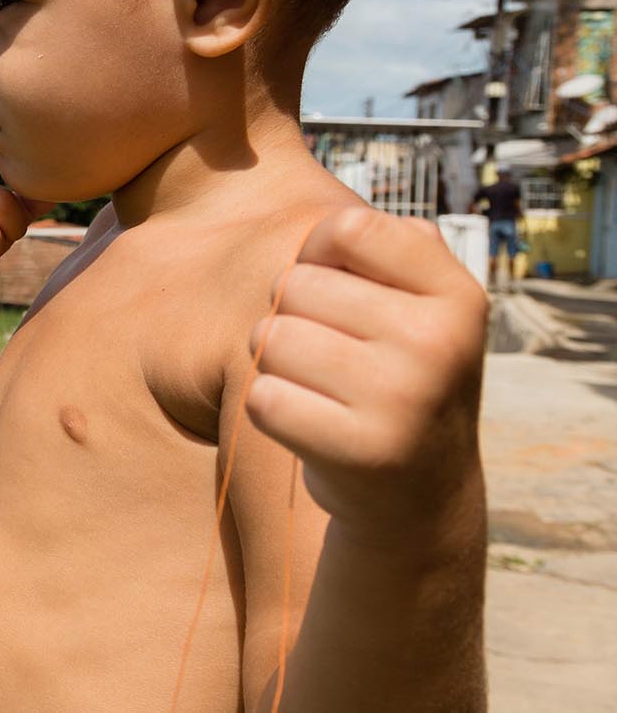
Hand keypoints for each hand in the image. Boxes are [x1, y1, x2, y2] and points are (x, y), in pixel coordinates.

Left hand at [245, 206, 488, 542]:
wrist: (419, 496)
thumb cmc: (396, 376)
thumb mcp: (419, 307)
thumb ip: (384, 248)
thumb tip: (332, 223)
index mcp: (457, 294)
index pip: (347, 227)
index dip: (319, 253)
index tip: (338, 289)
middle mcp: (439, 342)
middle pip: (294, 284)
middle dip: (293, 315)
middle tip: (332, 357)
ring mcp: (404, 399)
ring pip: (270, 337)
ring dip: (276, 362)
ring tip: (322, 388)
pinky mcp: (361, 451)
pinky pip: (263, 396)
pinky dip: (270, 408)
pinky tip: (311, 424)